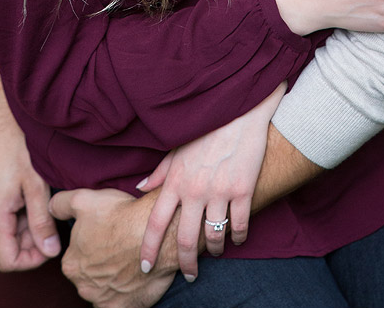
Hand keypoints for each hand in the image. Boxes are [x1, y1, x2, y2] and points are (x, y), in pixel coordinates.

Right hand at [0, 56, 60, 270]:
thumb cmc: (17, 142)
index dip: (32, 259)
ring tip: (40, 198)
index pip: (8, 261)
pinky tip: (26, 188)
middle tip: (51, 217)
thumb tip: (50, 250)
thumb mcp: (37, 183)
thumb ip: (42, 221)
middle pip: (3, 245)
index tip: (52, 242)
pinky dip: (10, 209)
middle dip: (28, 239)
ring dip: (20, 223)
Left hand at [50, 187, 175, 307]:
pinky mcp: (123, 308)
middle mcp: (83, 286)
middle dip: (100, 264)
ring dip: (113, 278)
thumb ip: (59, 204)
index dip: (90, 243)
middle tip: (118, 245)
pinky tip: (134, 276)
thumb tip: (49, 208)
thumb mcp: (83, 200)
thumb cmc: (119, 216)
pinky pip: (121, 302)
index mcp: (70, 264)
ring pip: (105, 288)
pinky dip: (126, 292)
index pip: (76, 256)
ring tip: (129, 259)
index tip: (105, 233)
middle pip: (89, 274)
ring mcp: (103, 299)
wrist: (155, 234)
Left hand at [137, 82, 286, 278]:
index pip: (155, 222)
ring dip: (214, 251)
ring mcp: (219, 191)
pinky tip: (237, 238)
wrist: (240, 111)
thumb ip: (160, 172)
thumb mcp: (178, 148)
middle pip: (184, 239)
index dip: (148, 248)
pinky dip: (238, 237)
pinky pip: (239, 226)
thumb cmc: (207, 129)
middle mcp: (195, 189)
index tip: (144, 266)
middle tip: (188, 274)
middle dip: (185, 264)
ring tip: (214, 252)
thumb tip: (140, 188)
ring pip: (213, 237)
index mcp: (176, 180)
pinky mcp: (243, 190)